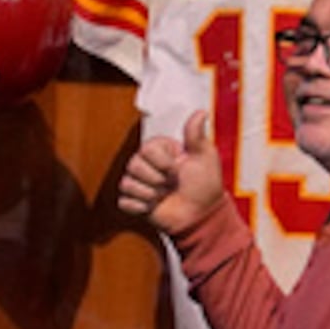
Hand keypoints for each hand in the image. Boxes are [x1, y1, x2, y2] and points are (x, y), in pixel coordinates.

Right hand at [117, 107, 227, 238]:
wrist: (201, 216)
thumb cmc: (205, 186)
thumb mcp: (204, 157)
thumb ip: (195, 135)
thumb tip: (201, 112)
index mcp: (161, 150)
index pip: (146, 149)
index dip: (163, 163)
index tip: (178, 169)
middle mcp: (147, 165)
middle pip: (133, 165)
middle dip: (157, 179)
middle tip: (171, 185)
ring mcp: (140, 184)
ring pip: (127, 183)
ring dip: (150, 194)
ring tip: (164, 196)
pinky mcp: (135, 202)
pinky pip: (124, 201)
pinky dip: (141, 207)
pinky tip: (154, 207)